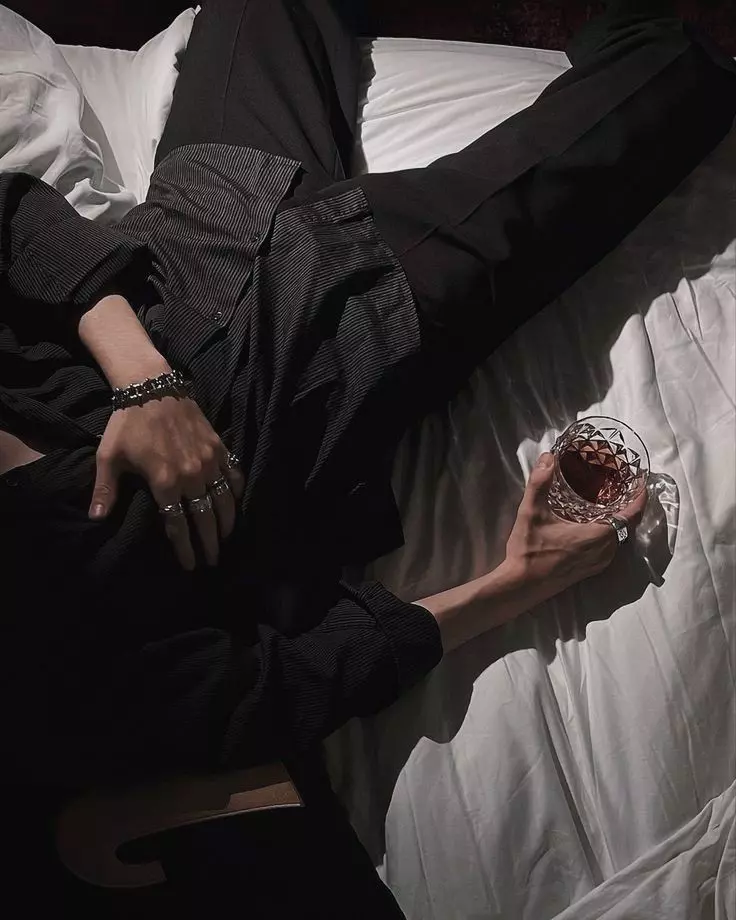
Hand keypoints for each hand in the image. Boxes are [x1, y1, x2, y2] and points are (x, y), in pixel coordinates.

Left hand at [89, 391, 244, 570]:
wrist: (152, 387)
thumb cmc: (127, 423)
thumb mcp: (109, 457)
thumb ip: (105, 490)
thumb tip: (96, 518)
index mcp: (165, 482)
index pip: (179, 524)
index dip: (185, 548)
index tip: (191, 564)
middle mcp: (192, 475)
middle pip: (206, 517)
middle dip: (210, 543)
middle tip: (213, 559)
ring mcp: (209, 461)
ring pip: (224, 499)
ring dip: (227, 522)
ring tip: (226, 537)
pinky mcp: (219, 447)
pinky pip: (234, 474)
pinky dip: (237, 491)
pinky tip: (235, 502)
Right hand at [504, 452, 646, 606]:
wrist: (521, 586)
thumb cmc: (529, 551)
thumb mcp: (531, 512)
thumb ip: (540, 482)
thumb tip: (548, 457)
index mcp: (597, 535)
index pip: (632, 515)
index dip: (640, 497)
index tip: (641, 480)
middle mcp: (604, 551)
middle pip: (628, 525)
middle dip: (629, 505)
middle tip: (621, 485)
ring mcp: (598, 563)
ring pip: (619, 538)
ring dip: (619, 520)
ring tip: (609, 502)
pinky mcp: (590, 571)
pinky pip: (610, 547)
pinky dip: (609, 532)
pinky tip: (594, 524)